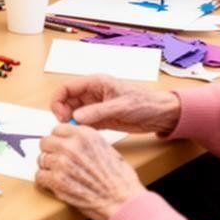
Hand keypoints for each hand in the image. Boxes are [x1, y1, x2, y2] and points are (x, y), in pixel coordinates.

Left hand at [36, 124, 145, 219]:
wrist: (122, 201)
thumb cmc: (119, 179)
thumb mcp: (106, 149)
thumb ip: (85, 142)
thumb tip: (69, 140)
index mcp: (85, 135)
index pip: (57, 129)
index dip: (59, 140)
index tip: (62, 148)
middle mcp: (71, 145)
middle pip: (45, 142)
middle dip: (51, 152)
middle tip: (58, 163)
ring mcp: (62, 162)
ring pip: (41, 160)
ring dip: (49, 168)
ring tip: (61, 176)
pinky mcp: (56, 181)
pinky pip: (39, 176)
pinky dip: (46, 182)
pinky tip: (57, 185)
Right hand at [49, 76, 181, 133]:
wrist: (162, 115)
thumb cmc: (145, 103)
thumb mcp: (120, 106)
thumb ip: (97, 112)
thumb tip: (75, 117)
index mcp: (95, 83)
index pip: (67, 88)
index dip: (58, 100)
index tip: (60, 116)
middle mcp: (93, 94)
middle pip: (67, 102)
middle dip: (63, 114)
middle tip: (69, 127)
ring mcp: (96, 107)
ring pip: (74, 114)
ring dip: (72, 123)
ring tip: (77, 133)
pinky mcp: (102, 119)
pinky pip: (85, 124)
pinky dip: (82, 130)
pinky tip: (85, 136)